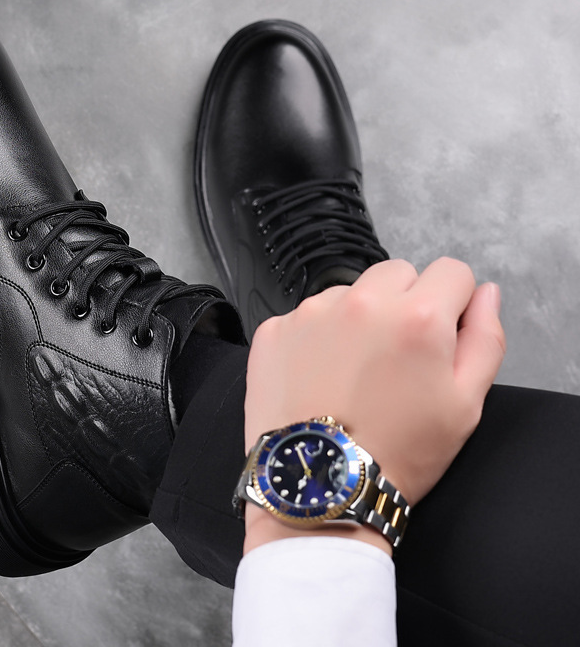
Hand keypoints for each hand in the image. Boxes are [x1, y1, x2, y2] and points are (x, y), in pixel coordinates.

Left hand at [243, 257, 505, 554]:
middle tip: (395, 356)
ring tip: (353, 372)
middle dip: (405, 302)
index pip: (451, 271)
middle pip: (397, 273)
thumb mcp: (466, 404)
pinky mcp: (274, 329)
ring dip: (358, 316)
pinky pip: (306, 315)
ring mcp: (310, 312)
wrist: (319, 486)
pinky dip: (316, 336)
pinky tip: (318, 376)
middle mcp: (361, 301)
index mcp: (417, 316)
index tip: (439, 336)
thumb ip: (484, 337)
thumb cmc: (400, 451)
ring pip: (349, 291)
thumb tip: (483, 292)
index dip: (452, 304)